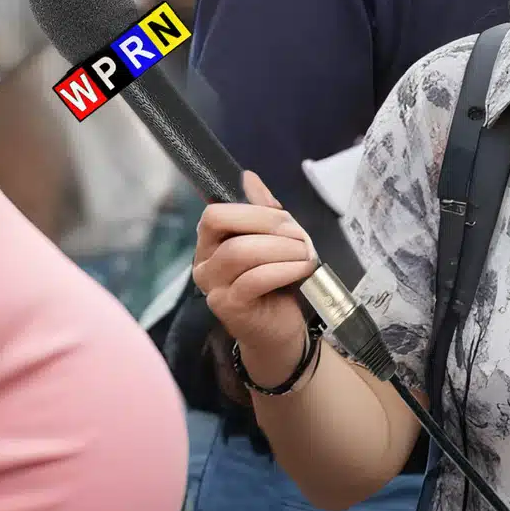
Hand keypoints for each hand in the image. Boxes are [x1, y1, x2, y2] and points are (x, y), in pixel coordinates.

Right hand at [193, 170, 317, 388]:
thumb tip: (248, 177)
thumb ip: (261, 211)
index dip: (251, 210)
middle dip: (267, 224)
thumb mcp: (272, 242)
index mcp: (210, 243)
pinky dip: (283, 269)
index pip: (214, 213)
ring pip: (240, 251)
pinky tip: (302, 269)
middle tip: (299, 234)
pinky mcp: (228, 307)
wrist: (280, 333)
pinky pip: (254, 279)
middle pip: (223, 226)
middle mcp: (203, 263)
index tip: (283, 217)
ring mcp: (212, 287)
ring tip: (306, 253)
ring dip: (280, 248)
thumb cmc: (276, 286)